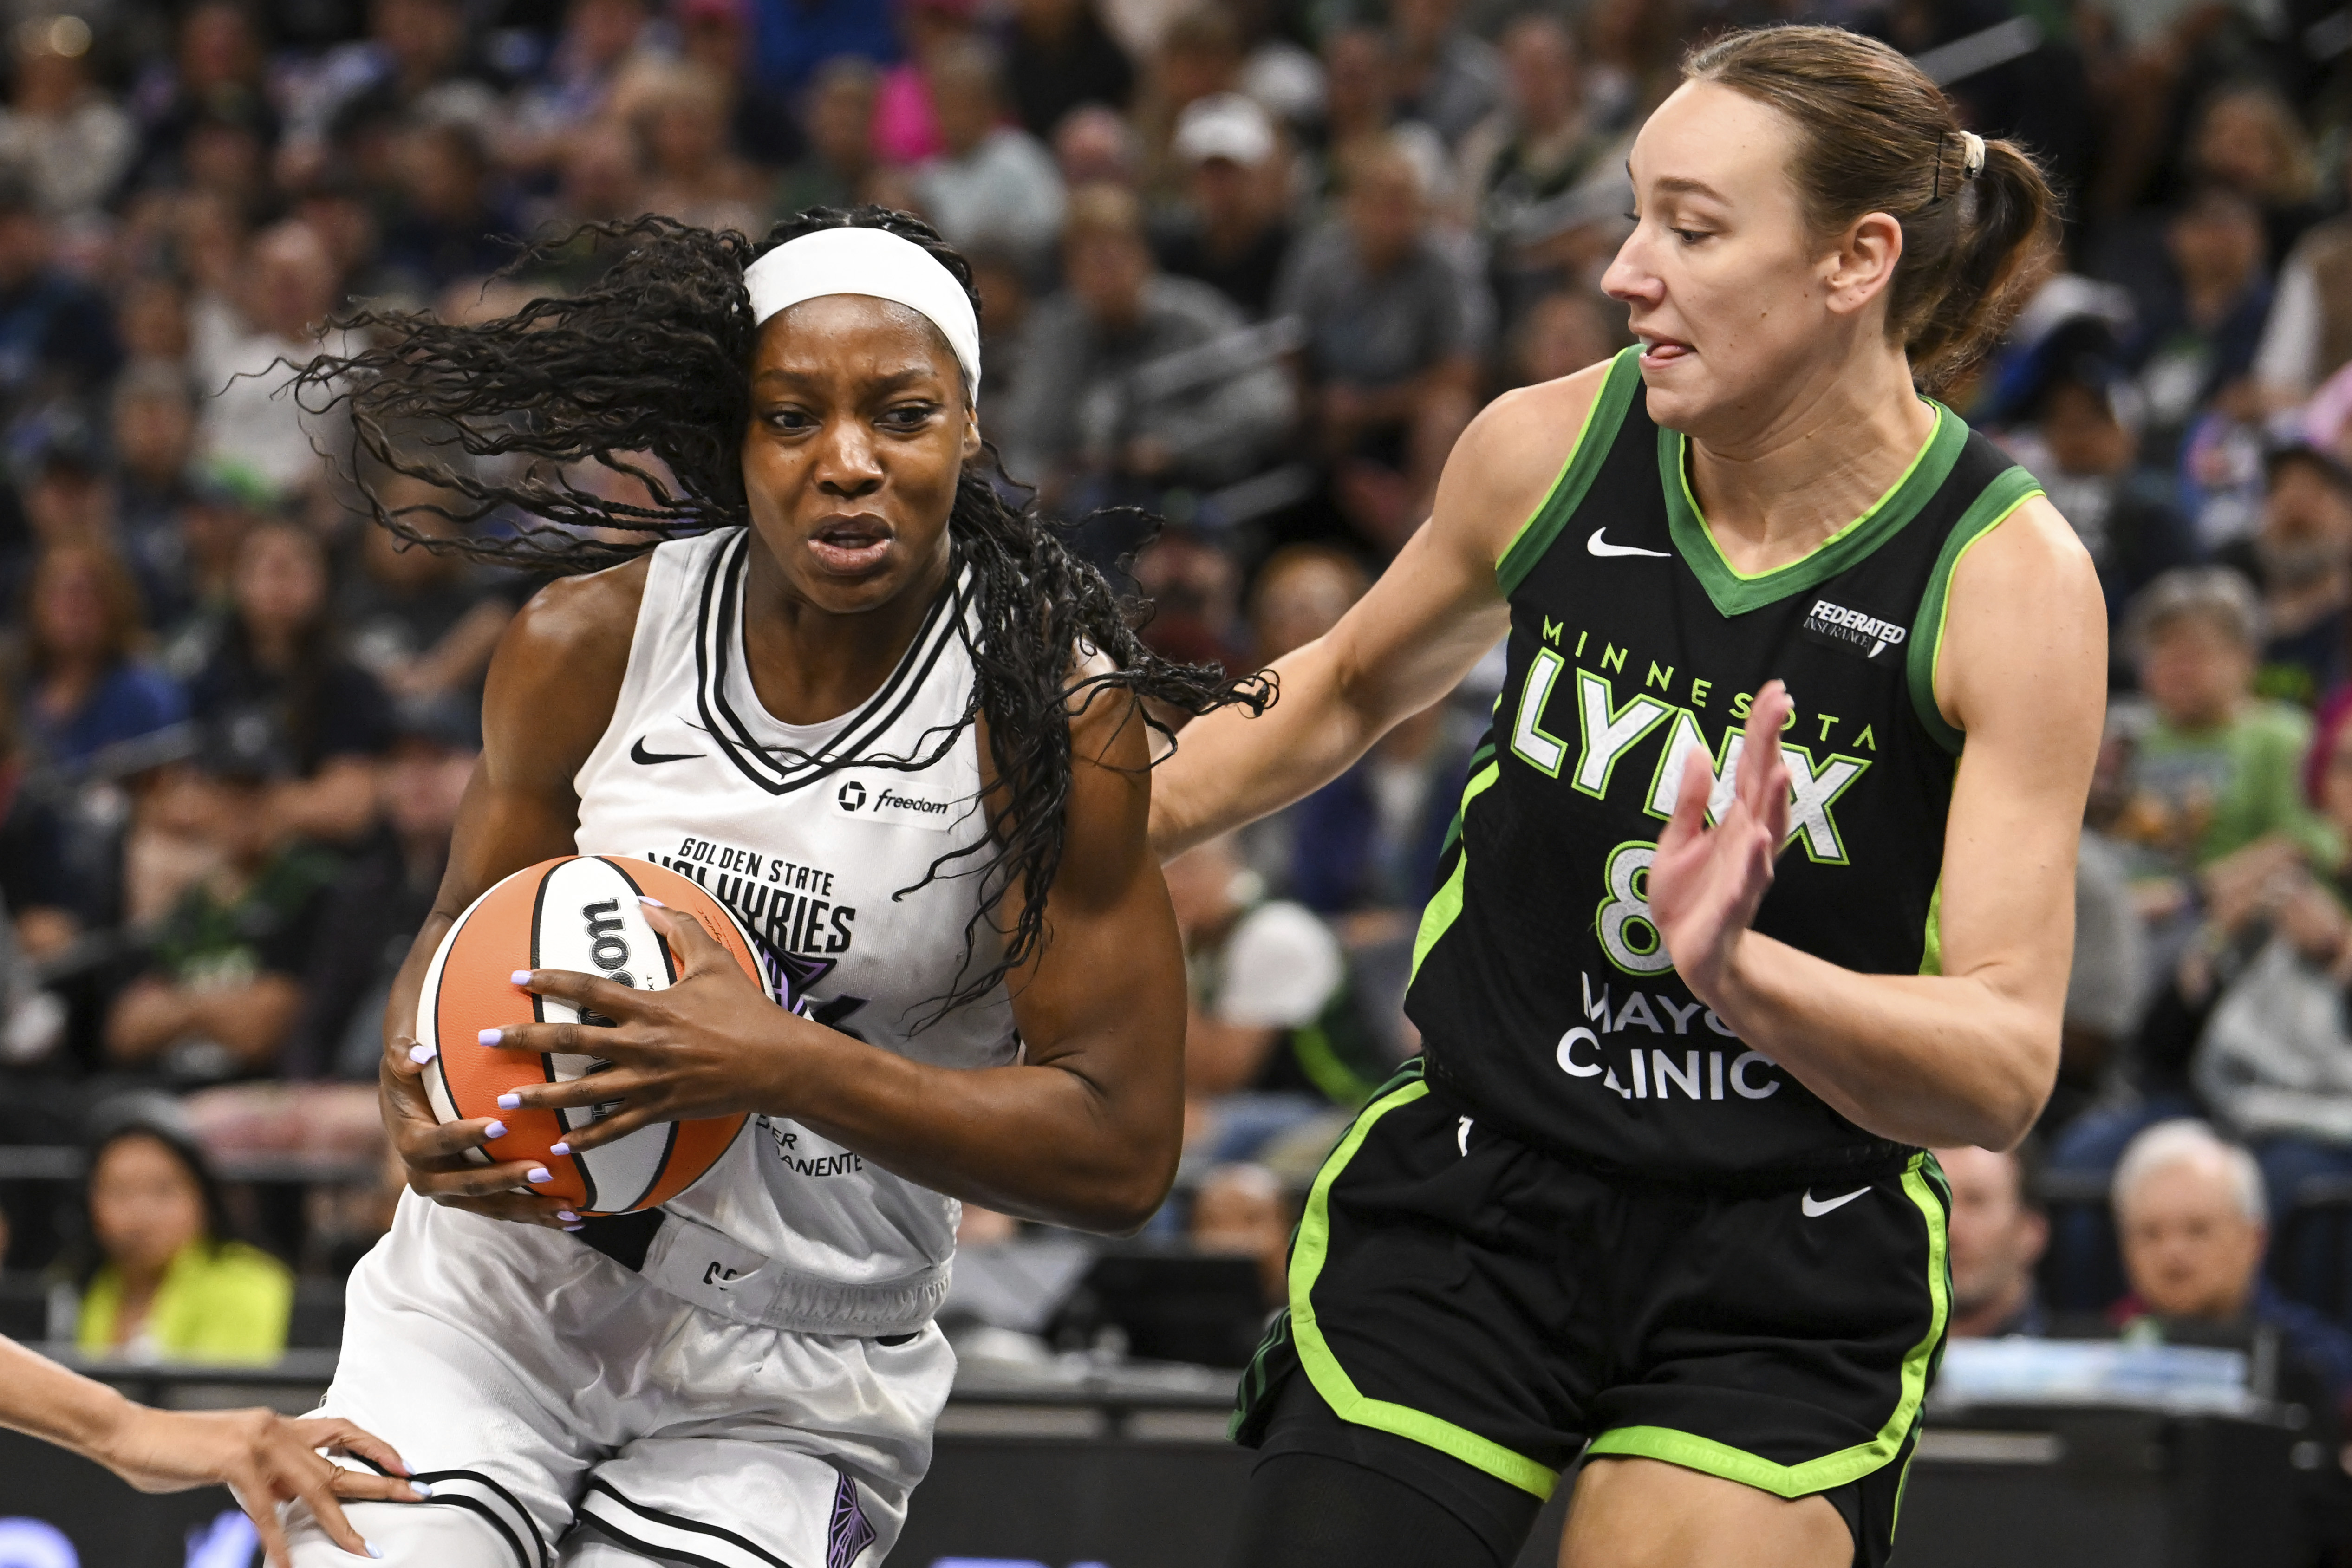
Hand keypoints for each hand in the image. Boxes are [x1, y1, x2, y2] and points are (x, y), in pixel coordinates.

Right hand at [97, 1406, 423, 1565]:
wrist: (131, 1433)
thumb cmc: (179, 1451)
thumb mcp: (236, 1462)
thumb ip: (268, 1475)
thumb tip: (294, 1499)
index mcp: (279, 1425)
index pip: (341, 1430)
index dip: (377, 1448)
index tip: (406, 1467)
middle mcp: (277, 1428)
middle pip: (341, 1461)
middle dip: (381, 1482)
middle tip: (416, 1495)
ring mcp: (259, 1443)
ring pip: (314, 1487)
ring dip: (341, 1521)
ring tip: (361, 1547)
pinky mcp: (235, 1461)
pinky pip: (265, 1509)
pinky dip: (277, 1539)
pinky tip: (287, 1563)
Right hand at [380, 1035, 573, 1230]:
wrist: (408, 1111)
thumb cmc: (410, 1078)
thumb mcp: (398, 1060)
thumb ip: (403, 1054)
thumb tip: (421, 1054)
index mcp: (411, 1143)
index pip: (437, 1144)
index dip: (465, 1137)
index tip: (499, 1127)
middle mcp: (427, 1176)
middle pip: (468, 1184)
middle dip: (505, 1180)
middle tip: (543, 1170)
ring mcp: (450, 1193)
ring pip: (491, 1206)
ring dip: (530, 1209)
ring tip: (569, 1209)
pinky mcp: (471, 1200)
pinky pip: (504, 1210)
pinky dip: (536, 1215)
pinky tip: (572, 1218)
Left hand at [488, 903, 792, 1151]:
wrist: (777, 1063)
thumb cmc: (748, 1010)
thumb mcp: (715, 961)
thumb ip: (679, 928)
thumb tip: (646, 903)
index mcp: (651, 1007)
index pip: (589, 990)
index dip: (551, 982)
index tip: (518, 978)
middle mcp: (643, 1045)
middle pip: (572, 1042)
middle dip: (524, 1040)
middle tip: (486, 1039)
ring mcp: (649, 1082)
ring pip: (584, 1092)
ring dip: (542, 1096)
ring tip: (506, 1099)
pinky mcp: (661, 1110)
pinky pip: (615, 1129)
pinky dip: (586, 1139)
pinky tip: (560, 1145)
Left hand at [1650, 680, 1793, 1006]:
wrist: (1689, 954)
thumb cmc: (1689, 897)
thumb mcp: (1676, 840)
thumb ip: (1689, 800)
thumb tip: (1697, 751)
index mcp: (1735, 822)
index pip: (1750, 766)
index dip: (1761, 729)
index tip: (1774, 690)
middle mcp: (1749, 841)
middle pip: (1762, 786)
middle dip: (1771, 747)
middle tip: (1781, 704)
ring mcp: (1745, 873)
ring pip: (1767, 831)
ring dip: (1773, 801)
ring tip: (1779, 768)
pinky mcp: (1733, 906)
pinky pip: (1748, 882)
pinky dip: (1755, 862)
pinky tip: (1760, 838)